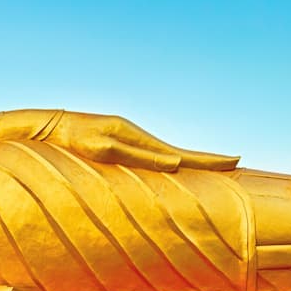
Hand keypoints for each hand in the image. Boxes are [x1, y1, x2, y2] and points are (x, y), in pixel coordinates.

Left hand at [54, 113, 238, 171]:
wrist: (54, 125)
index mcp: (140, 139)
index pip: (183, 154)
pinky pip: (154, 154)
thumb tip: (175, 163)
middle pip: (181, 152)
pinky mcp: (121, 143)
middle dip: (208, 160)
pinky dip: (171, 159)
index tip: (236, 161)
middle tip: (236, 162)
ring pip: (169, 153)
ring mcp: (131, 139)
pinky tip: (173, 163)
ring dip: (192, 160)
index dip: (209, 160)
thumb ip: (139, 156)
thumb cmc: (75, 140)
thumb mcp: (106, 149)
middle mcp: (139, 137)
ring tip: (213, 165)